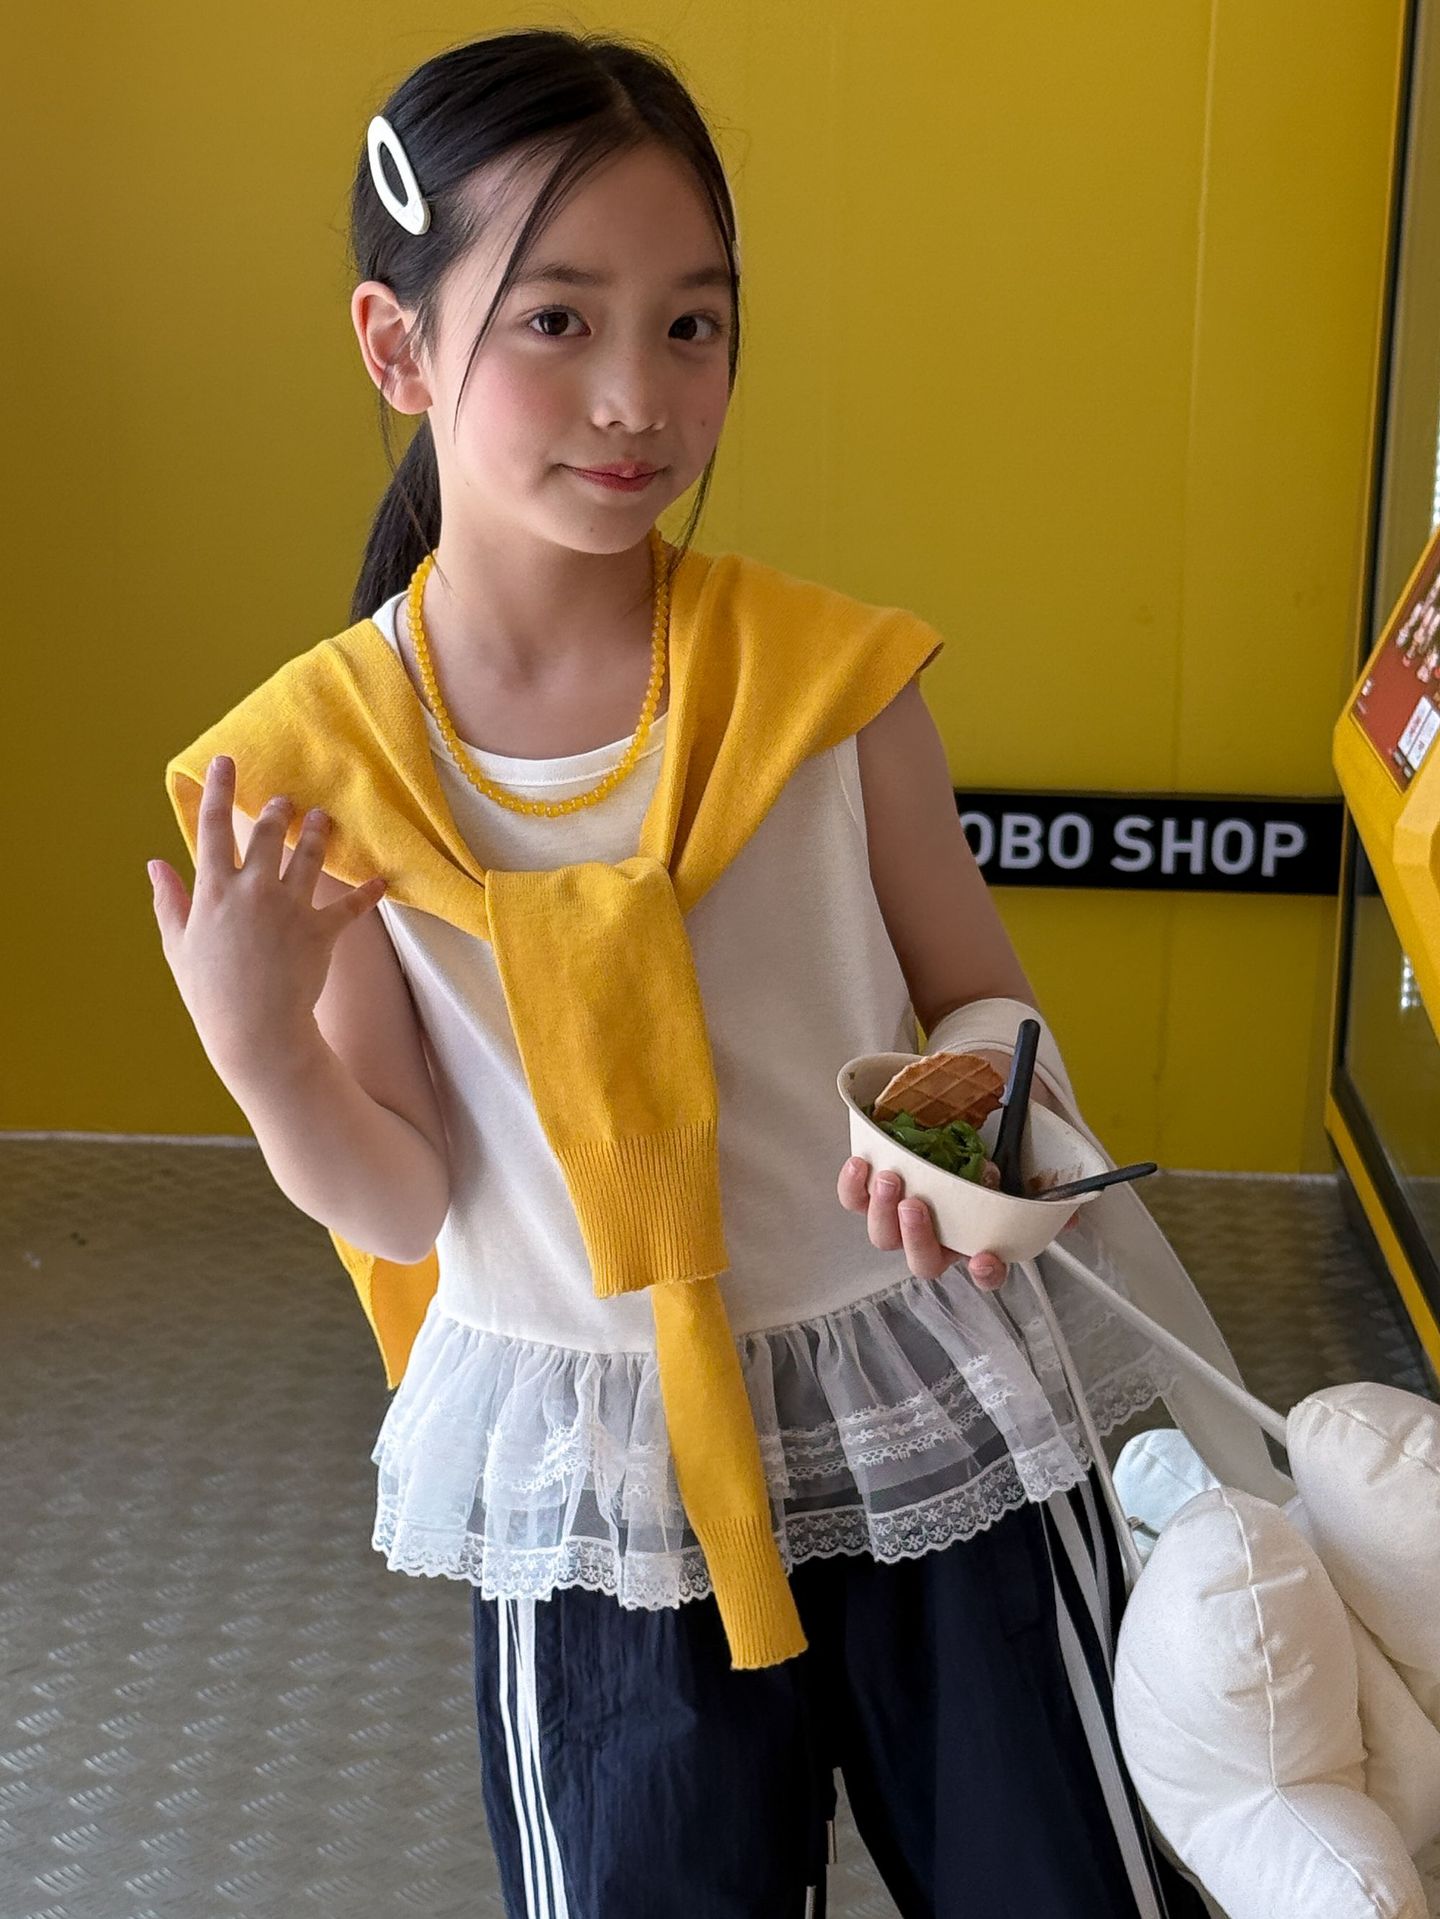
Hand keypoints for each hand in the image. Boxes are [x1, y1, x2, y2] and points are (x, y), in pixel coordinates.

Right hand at [147, 754, 387, 1075]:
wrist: (254, 1031)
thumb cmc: (209, 992)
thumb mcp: (178, 945)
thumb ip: (168, 901)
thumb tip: (155, 865)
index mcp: (214, 890)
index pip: (213, 828)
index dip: (218, 790)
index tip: (224, 761)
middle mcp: (253, 890)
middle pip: (267, 834)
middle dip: (277, 812)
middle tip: (285, 801)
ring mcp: (289, 908)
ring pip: (309, 856)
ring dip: (317, 833)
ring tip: (323, 818)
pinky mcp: (321, 931)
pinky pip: (351, 906)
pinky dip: (368, 893)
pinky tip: (382, 881)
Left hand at [837, 1155, 1008, 1290]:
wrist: (926, 1144)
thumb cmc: (954, 1166)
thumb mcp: (980, 1171)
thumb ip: (985, 1178)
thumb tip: (983, 1174)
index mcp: (964, 1241)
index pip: (984, 1273)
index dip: (986, 1273)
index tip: (982, 1260)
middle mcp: (928, 1242)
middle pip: (922, 1261)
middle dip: (916, 1236)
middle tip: (914, 1206)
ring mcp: (895, 1226)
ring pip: (884, 1236)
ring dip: (883, 1211)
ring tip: (887, 1180)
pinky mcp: (867, 1202)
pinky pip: (855, 1202)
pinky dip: (853, 1186)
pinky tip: (859, 1165)